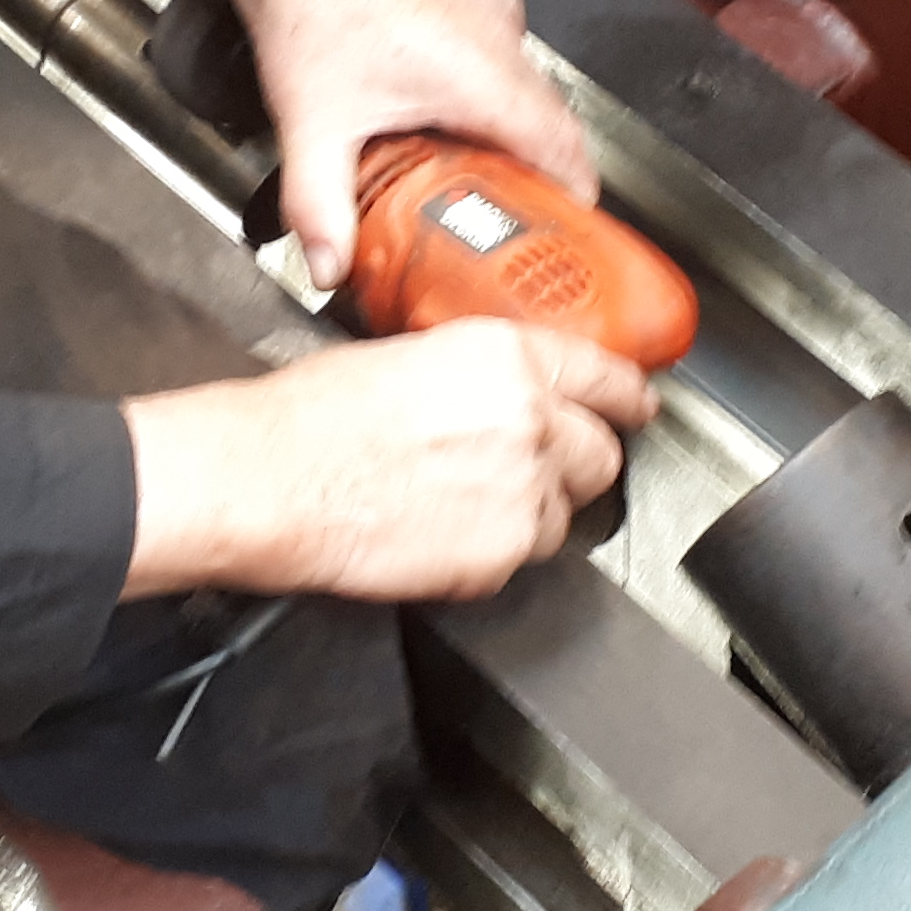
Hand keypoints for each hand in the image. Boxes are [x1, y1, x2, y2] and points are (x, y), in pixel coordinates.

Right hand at [121, 322, 654, 601]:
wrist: (271, 477)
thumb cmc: (310, 416)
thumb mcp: (403, 355)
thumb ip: (474, 372)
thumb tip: (495, 391)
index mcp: (506, 357)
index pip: (606, 377)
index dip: (629, 397)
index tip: (638, 407)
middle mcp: (529, 419)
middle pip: (600, 453)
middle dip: (578, 463)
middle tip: (546, 469)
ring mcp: (521, 490)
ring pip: (567, 513)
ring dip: (537, 510)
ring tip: (475, 507)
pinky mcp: (500, 553)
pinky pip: (524, 555)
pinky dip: (499, 550)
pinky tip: (449, 534)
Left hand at [190, 0, 591, 288]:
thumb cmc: (313, 8)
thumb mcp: (312, 126)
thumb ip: (318, 207)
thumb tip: (327, 266)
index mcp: (482, 74)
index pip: (565, 149)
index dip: (574, 200)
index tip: (568, 237)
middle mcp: (502, 41)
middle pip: (556, 127)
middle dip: (545, 180)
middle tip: (521, 227)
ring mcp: (495, 17)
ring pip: (536, 94)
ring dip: (521, 140)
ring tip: (488, 186)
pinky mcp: (480, 4)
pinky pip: (512, 65)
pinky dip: (500, 103)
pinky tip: (459, 128)